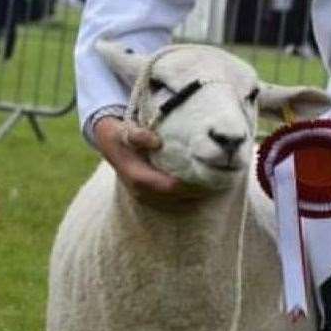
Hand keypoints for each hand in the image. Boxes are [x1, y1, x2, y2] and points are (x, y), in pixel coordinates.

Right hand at [93, 117, 208, 209]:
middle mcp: (142, 191)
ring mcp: (145, 193)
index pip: (171, 187)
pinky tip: (204, 182)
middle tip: (222, 179)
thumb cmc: (119, 134)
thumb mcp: (124, 131)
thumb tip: (156, 141)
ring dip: (196, 192)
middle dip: (198, 189)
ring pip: (176, 199)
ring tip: (218, 181)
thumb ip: (138, 135)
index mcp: (138, 178)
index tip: (211, 175)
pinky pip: (172, 196)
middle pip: (177, 197)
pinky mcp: (150, 191)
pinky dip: (188, 190)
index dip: (192, 184)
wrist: (107, 142)